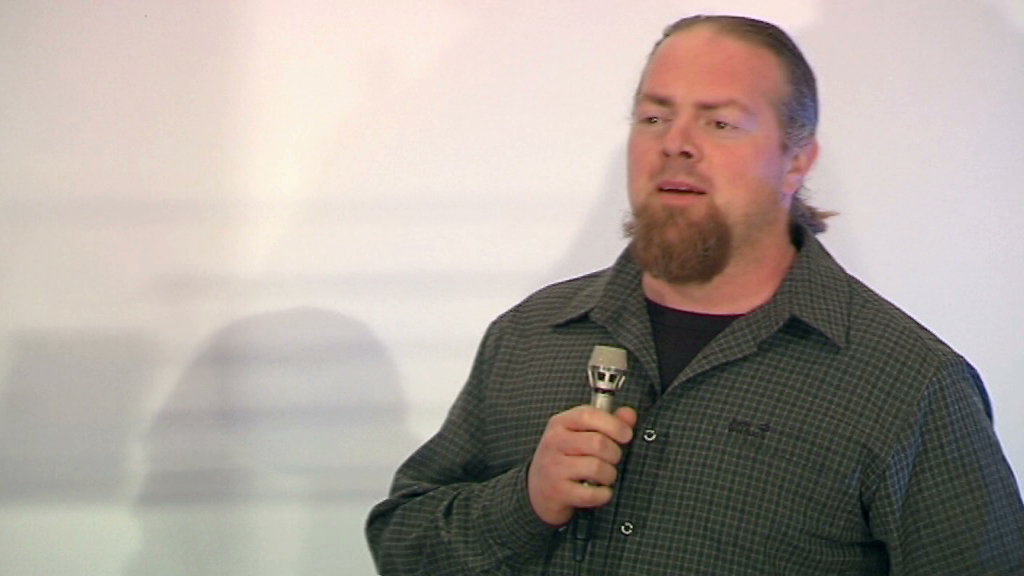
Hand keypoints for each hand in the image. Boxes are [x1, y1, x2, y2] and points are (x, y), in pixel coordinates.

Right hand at [527, 405, 636, 525]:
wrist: (539, 491)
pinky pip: (592, 493)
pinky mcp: (557, 491)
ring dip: (609, 475)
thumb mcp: (581, 434)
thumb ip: (608, 422)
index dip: (614, 424)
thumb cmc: (565, 458)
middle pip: (598, 443)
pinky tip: (599, 491)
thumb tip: (629, 415)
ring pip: (597, 468)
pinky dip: (603, 494)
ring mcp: (553, 467)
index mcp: (560, 423)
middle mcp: (554, 442)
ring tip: (603, 476)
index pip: (589, 415)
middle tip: (611, 460)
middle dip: (614, 454)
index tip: (626, 435)